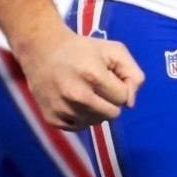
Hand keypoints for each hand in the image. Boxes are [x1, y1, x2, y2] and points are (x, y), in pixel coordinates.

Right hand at [17, 24, 144, 130]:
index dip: (120, 86)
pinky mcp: (52, 119)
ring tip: (87, 91)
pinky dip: (82, 117)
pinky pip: (79, 128)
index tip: (109, 77)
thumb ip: (132, 74)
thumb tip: (130, 104)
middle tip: (99, 86)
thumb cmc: (83, 49)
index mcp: (94, 76)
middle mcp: (77, 96)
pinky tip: (76, 101)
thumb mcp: (114, 51)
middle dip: (111, 100)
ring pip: (96, 122)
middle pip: (112, 114)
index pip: (122, 98)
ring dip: (97, 109)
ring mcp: (63, 109)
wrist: (43, 50)